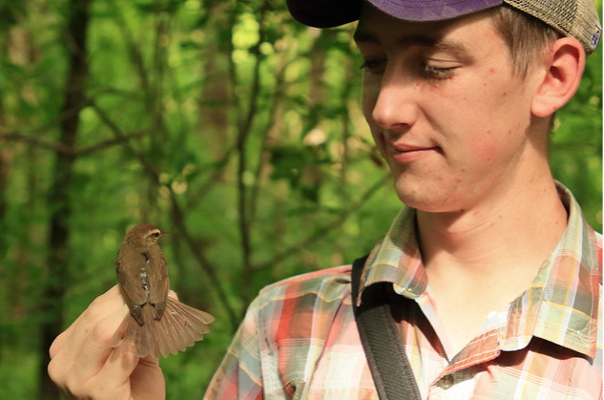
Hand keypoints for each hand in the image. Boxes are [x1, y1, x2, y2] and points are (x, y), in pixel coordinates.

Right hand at [48, 285, 165, 399]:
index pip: (95, 308)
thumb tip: (164, 292)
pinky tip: (152, 341)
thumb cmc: (134, 383)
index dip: (125, 295)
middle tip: (164, 299)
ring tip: (160, 317)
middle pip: (97, 318)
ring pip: (104, 332)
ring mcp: (75, 380)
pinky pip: (121, 357)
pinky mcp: (97, 393)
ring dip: (137, 322)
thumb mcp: (131, 348)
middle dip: (132, 305)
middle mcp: (62, 363)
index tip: (153, 287)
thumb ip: (136, 322)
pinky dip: (138, 344)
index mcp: (65, 347)